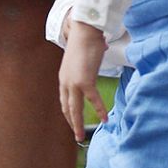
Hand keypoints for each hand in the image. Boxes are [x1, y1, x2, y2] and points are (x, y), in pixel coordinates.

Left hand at [59, 20, 109, 143]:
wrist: (85, 31)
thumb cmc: (85, 40)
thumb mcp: (81, 57)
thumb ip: (87, 63)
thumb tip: (101, 51)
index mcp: (63, 78)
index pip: (64, 101)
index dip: (68, 113)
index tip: (73, 122)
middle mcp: (66, 82)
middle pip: (67, 108)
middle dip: (71, 123)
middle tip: (76, 136)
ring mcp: (74, 83)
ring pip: (75, 109)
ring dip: (77, 124)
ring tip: (81, 136)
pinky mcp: (85, 82)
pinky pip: (93, 100)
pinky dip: (99, 110)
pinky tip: (104, 119)